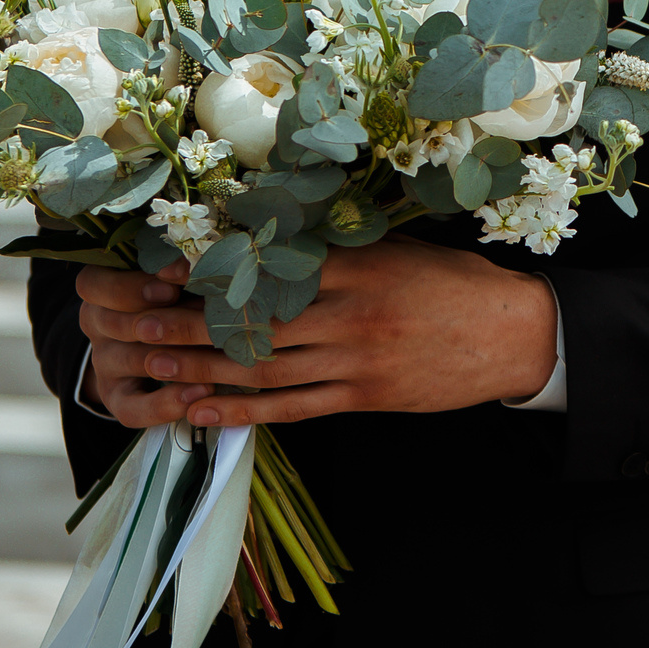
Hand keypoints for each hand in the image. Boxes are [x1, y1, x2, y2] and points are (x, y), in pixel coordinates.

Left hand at [74, 237, 559, 429]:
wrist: (516, 334)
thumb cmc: (457, 283)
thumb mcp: (402, 249)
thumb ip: (343, 248)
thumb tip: (276, 234)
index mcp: (361, 266)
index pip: (273, 267)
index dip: (213, 270)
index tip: (163, 268)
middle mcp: (352, 314)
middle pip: (254, 323)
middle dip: (187, 325)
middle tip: (131, 324)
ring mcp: (357, 360)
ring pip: (264, 369)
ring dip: (200, 370)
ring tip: (149, 367)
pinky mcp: (365, 395)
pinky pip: (293, 408)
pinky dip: (244, 411)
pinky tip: (202, 412)